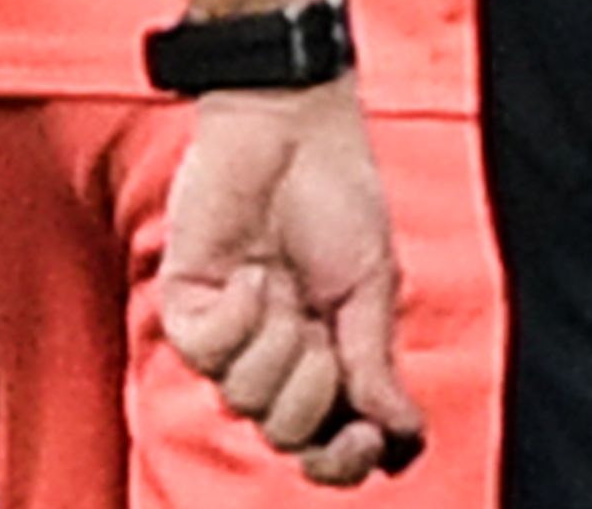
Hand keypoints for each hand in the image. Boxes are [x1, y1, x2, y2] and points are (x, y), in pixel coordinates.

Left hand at [152, 80, 424, 483]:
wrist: (292, 129)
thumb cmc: (338, 195)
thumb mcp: (372, 284)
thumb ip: (374, 363)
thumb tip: (403, 435)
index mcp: (329, 356)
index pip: (327, 445)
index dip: (343, 461)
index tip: (368, 440)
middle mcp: (277, 357)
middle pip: (286, 434)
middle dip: (311, 393)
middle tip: (323, 336)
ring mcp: (230, 337)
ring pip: (243, 398)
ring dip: (276, 344)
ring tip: (284, 286)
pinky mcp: (189, 309)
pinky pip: (206, 354)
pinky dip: (238, 316)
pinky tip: (252, 274)